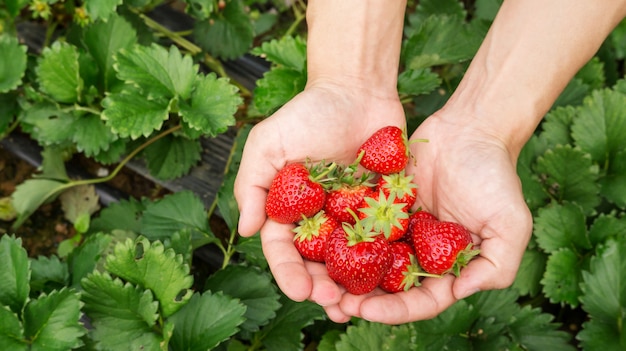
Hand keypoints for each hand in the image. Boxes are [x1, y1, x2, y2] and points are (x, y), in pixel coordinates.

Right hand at [234, 82, 405, 305]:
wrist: (357, 90)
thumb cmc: (307, 113)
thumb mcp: (268, 143)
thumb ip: (252, 184)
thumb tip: (246, 231)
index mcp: (289, 209)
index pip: (283, 249)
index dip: (289, 272)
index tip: (300, 290)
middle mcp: (319, 219)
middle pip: (317, 262)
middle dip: (322, 286)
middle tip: (333, 302)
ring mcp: (352, 216)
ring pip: (350, 260)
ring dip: (352, 285)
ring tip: (359, 306)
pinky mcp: (384, 208)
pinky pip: (386, 239)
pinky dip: (387, 261)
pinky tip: (392, 280)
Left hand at [325, 110, 532, 323]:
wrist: (470, 128)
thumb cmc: (494, 175)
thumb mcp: (511, 224)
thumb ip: (497, 265)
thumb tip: (462, 291)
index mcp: (448, 266)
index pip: (420, 299)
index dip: (394, 310)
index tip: (366, 312)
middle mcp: (420, 253)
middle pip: (388, 287)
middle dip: (362, 298)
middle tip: (334, 301)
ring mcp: (399, 230)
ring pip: (367, 259)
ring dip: (345, 272)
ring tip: (319, 279)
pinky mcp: (381, 206)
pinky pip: (358, 224)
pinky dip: (340, 235)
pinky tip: (317, 241)